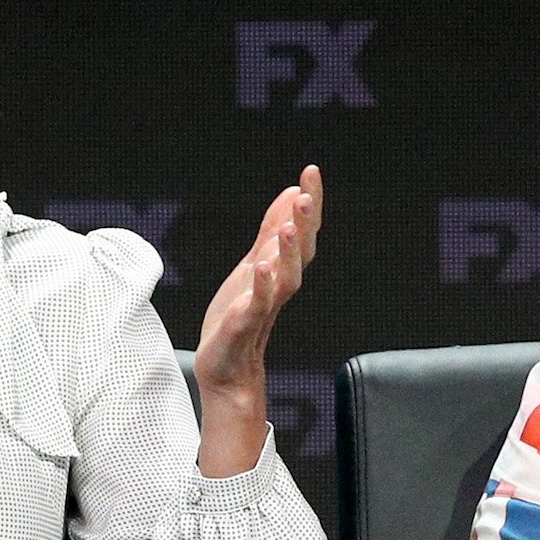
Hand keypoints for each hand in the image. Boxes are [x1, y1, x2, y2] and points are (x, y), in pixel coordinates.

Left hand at [194, 166, 320, 475]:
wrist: (227, 369)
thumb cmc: (240, 316)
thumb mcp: (253, 264)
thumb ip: (271, 231)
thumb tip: (292, 193)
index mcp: (280, 270)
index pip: (301, 232)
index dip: (309, 203)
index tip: (312, 171)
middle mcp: (277, 287)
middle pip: (299, 252)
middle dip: (304, 223)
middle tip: (306, 194)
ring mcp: (262, 307)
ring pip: (284, 279)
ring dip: (286, 253)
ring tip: (287, 226)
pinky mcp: (243, 327)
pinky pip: (256, 306)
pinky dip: (260, 286)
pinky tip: (259, 266)